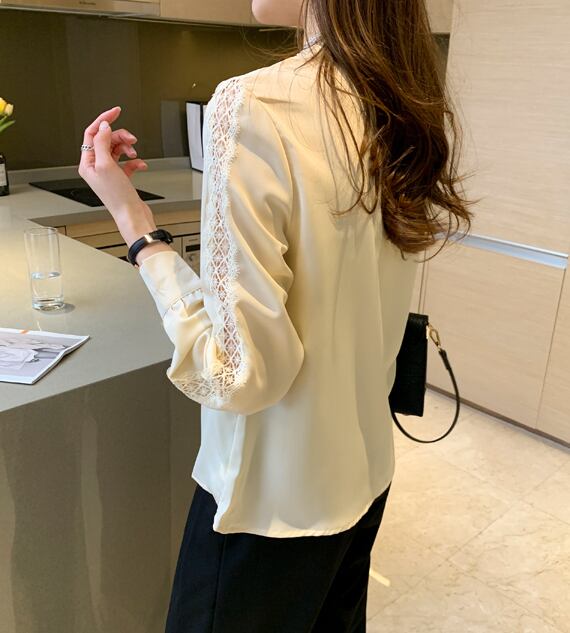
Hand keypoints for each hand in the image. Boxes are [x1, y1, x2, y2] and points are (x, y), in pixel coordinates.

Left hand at [78, 106, 156, 235]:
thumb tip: (103, 126)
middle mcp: (96, 167)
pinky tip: (140, 164)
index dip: (103, 121)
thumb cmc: (117, 197)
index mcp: (87, 163)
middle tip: (131, 139)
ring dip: (128, 148)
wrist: (132, 215)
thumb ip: (103, 142)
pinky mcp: (121, 178)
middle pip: (107, 140)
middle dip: (120, 137)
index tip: (115, 112)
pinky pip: (127, 162)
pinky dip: (135, 161)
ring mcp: (109, 173)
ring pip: (118, 149)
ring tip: (134, 153)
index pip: (91, 134)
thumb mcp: (106, 165)